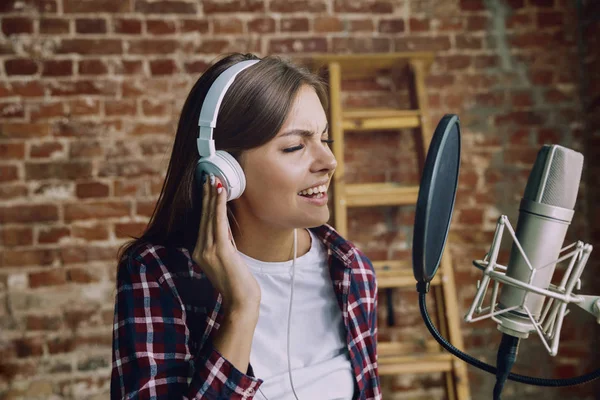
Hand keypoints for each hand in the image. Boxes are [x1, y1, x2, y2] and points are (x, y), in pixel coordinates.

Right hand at [192, 173, 260, 314]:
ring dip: (211, 196)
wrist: (241, 301)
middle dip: (205, 195)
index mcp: (200, 252)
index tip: (207, 188)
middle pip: (203, 217)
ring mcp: (208, 250)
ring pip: (209, 216)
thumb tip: (224, 225)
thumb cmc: (237, 282)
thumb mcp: (228, 258)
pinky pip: (218, 222)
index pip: (202, 223)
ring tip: (213, 180)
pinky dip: (218, 205)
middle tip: (208, 176)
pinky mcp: (220, 250)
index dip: (204, 204)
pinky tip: (221, 192)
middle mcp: (200, 250)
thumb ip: (223, 243)